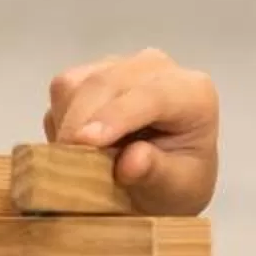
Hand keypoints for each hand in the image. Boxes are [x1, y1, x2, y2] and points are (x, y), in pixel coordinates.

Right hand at [45, 49, 218, 218]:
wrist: (165, 178)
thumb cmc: (177, 184)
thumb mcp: (177, 189)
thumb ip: (157, 173)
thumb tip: (131, 163)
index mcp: (193, 93)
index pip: (153, 95)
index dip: (117, 115)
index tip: (86, 141)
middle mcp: (157, 68)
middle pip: (107, 83)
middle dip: (79, 123)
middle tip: (63, 165)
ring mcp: (122, 65)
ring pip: (77, 83)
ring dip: (67, 124)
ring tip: (79, 162)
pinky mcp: (92, 72)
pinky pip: (63, 90)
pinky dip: (61, 121)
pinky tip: (78, 147)